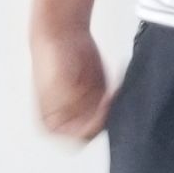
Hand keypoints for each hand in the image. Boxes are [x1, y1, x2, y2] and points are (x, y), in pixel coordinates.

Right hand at [33, 27, 111, 141]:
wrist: (64, 35)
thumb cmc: (54, 58)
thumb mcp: (58, 87)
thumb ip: (72, 107)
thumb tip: (89, 120)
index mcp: (53, 125)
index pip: (80, 137)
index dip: (95, 122)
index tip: (104, 103)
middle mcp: (70, 120)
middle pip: (97, 129)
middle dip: (108, 114)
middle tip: (112, 95)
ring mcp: (87, 108)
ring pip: (109, 117)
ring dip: (115, 104)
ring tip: (114, 87)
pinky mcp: (101, 96)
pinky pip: (116, 103)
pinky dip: (119, 94)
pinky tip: (118, 82)